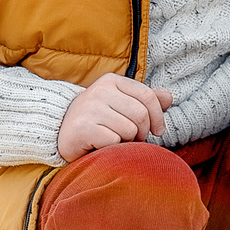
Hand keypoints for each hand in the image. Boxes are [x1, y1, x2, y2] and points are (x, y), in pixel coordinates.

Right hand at [56, 74, 173, 160]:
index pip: (148, 97)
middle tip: (132, 139)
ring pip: (129, 130)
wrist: (59, 132)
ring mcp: (90, 108)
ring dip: (126, 141)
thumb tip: (170, 97)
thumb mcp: (120, 104)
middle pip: (141, 115)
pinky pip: (114, 141)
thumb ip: (144, 100)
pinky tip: (101, 145)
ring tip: (113, 140)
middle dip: (142, 132)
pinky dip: (112, 148)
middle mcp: (100, 90)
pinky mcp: (82, 127)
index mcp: (112, 81)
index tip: (157, 131)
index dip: (158, 117)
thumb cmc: (96, 119)